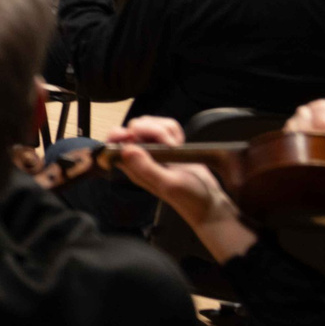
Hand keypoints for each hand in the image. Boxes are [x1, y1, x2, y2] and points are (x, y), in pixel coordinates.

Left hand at [107, 117, 255, 260]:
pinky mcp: (168, 146)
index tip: (131, 134)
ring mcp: (155, 150)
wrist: (210, 201)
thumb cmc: (190, 198)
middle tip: (169, 144)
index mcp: (134, 167)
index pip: (114, 144)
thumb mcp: (168, 184)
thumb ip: (147, 168)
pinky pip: (166, 127)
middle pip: (134, 128)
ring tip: (176, 146)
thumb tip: (126, 149)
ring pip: (150, 124)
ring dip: (165, 130)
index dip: (117, 135)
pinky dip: (175, 131)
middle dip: (151, 129)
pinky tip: (181, 144)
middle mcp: (141, 157)